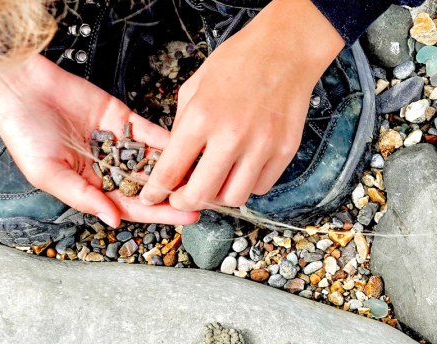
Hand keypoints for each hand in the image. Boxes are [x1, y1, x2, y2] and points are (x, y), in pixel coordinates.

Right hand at [0, 54, 199, 227]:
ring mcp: (119, 143)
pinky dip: (170, 140)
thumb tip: (113, 219)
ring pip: (155, 159)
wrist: (21, 89)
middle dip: (178, 193)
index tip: (187, 216)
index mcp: (92, 185)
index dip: (160, 213)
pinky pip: (151, 133)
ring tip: (205, 175)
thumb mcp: (48, 173)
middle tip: (206, 198)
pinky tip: (191, 148)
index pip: (133, 205)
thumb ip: (82, 196)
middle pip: (151, 186)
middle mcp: (109, 167)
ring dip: (180, 168)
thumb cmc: (24, 134)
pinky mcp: (124, 119)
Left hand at [139, 0, 344, 210]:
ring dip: (220, 196)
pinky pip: (261, 186)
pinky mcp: (285, 151)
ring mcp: (262, 146)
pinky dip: (248, 184)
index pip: (170, 170)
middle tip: (183, 196)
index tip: (152, 197)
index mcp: (202, 117)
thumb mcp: (195, 86)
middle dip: (185, 201)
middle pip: (201, 195)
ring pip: (234, 198)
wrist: (285, 50)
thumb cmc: (239, 62)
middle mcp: (231, 136)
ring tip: (216, 181)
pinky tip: (243, 169)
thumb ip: (183, 125)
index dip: (156, 191)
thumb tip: (177, 158)